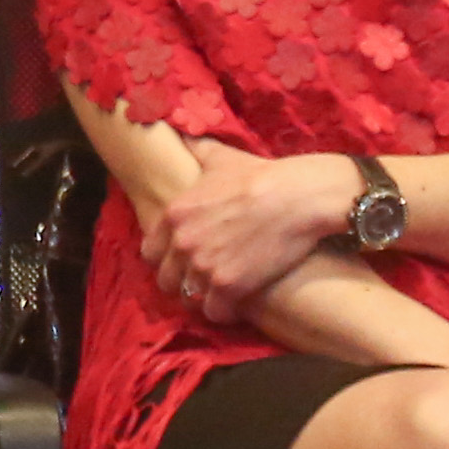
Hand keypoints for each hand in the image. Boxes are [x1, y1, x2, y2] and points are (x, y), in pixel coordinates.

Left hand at [145, 142, 366, 320]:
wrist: (298, 198)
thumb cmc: (261, 175)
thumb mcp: (221, 158)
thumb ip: (197, 151)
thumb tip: (185, 135)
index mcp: (174, 214)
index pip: (150, 251)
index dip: (165, 258)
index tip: (181, 260)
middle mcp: (182, 242)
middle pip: (165, 279)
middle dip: (181, 281)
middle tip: (201, 280)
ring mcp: (204, 267)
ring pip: (188, 299)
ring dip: (202, 298)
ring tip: (218, 295)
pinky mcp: (229, 286)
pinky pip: (214, 312)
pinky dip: (224, 312)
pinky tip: (236, 305)